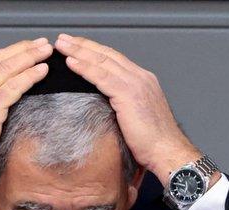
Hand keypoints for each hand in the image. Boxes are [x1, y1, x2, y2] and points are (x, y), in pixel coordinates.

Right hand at [0, 38, 52, 209]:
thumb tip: (2, 109)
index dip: (12, 52)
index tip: (27, 48)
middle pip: (1, 59)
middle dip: (24, 48)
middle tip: (42, 43)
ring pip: (9, 68)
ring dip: (30, 57)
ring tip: (47, 51)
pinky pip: (13, 87)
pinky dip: (30, 76)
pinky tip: (42, 71)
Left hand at [53, 33, 203, 184]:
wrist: (167, 151)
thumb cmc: (153, 143)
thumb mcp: (137, 118)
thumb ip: (124, 106)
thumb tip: (107, 108)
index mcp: (143, 81)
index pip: (115, 59)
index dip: (94, 51)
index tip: (77, 46)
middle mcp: (140, 77)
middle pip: (107, 54)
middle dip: (83, 45)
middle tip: (63, 39)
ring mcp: (135, 84)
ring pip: (102, 61)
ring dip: (79, 51)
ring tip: (61, 45)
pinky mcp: (128, 94)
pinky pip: (101, 76)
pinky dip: (84, 68)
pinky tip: (70, 62)